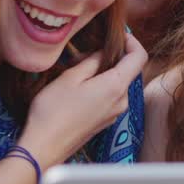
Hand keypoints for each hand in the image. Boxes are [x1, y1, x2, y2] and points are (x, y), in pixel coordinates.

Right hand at [17, 32, 147, 168]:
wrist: (43, 148)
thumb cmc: (53, 111)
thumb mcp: (71, 77)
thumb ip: (92, 61)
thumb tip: (105, 52)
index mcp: (116, 86)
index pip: (139, 57)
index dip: (133, 41)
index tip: (119, 35)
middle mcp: (121, 101)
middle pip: (128, 71)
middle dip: (113, 57)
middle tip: (88, 52)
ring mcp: (114, 113)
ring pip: (117, 84)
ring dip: (105, 73)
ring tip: (79, 69)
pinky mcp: (105, 121)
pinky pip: (110, 97)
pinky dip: (101, 87)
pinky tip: (80, 88)